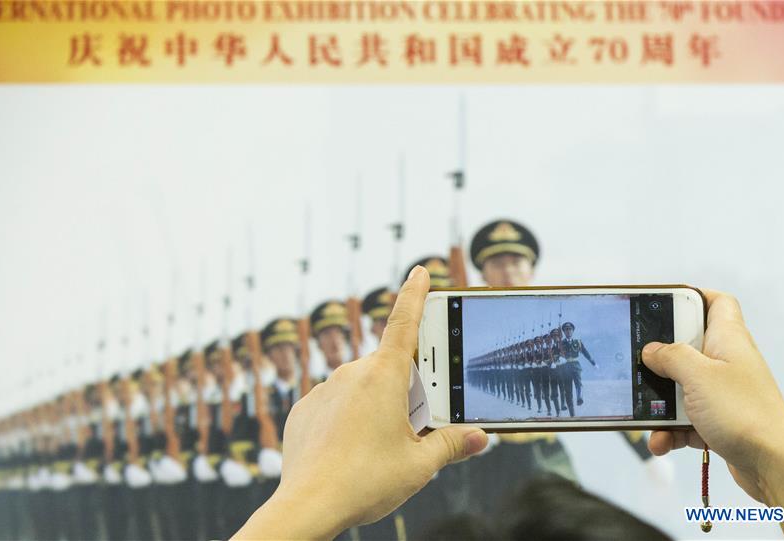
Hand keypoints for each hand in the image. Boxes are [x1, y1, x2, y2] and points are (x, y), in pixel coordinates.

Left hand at [234, 266, 487, 539]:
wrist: (308, 505)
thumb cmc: (365, 482)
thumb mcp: (419, 465)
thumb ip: (451, 444)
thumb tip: (478, 437)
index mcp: (384, 377)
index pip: (404, 322)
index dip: (415, 294)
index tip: (419, 271)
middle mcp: (352, 374)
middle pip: (391, 369)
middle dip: (408, 392)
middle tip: (412, 430)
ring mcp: (324, 390)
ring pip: (362, 388)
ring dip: (377, 406)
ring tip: (379, 449)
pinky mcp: (305, 409)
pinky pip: (335, 404)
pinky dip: (348, 420)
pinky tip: (351, 451)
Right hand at [644, 290, 783, 539]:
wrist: (773, 464)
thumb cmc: (743, 412)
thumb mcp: (698, 375)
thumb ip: (671, 356)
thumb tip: (651, 350)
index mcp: (728, 340)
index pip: (717, 303)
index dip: (693, 298)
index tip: (662, 305)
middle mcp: (726, 363)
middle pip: (687, 348)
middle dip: (660, 361)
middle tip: (639, 364)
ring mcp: (722, 394)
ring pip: (680, 389)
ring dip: (659, 404)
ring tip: (644, 416)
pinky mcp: (717, 422)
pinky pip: (684, 420)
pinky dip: (669, 430)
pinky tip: (660, 442)